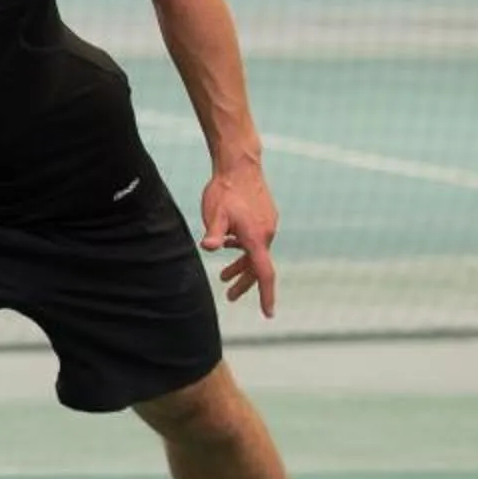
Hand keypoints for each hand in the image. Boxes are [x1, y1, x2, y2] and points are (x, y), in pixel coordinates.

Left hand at [199, 162, 279, 316]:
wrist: (239, 165)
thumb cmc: (225, 190)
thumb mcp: (215, 213)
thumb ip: (214, 232)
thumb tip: (209, 248)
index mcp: (257, 238)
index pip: (264, 273)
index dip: (265, 295)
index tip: (268, 313)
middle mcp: (267, 233)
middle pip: (258, 266)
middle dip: (244, 283)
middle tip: (228, 295)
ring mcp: (267, 224)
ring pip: (255, 252)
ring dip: (241, 266)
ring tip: (223, 276)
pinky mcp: (264, 216)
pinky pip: (255, 240)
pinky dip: (243, 249)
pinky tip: (227, 245)